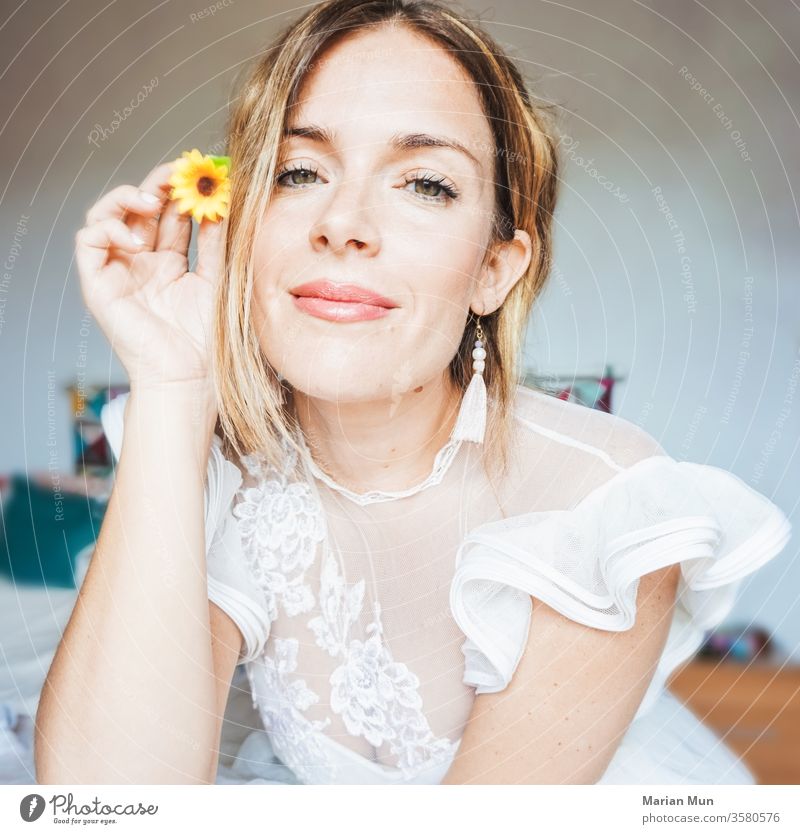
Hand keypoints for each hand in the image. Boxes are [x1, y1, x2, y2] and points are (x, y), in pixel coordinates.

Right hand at [75, 161, 225, 401]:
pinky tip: (133, 234)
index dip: (185, 193)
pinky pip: (88, 243)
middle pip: (143, 211)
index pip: (172, 216)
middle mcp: (143, 264)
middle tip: (181, 172)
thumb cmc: (207, 342)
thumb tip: (222, 203)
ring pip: (109, 217)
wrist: (190, 379)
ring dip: (128, 198)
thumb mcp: (217, 282)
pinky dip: (106, 227)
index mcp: (171, 264)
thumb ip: (216, 245)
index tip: (206, 176)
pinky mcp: (99, 286)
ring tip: (153, 199)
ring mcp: (120, 273)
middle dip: (160, 185)